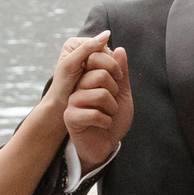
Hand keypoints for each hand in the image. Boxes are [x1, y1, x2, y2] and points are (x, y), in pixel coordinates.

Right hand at [66, 42, 132, 172]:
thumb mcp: (122, 94)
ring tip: (108, 115)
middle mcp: (78, 86)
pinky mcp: (71, 117)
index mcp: (88, 78)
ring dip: (112, 109)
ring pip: (100, 94)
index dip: (114, 68)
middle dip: (115, 93)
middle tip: (112, 105)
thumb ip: (121, 73)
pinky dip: (106, 121)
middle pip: (101, 75)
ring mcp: (73, 101)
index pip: (97, 58)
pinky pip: (94, 113)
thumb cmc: (113, 120)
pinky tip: (103, 125)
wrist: (106, 145)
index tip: (119, 82)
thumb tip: (119, 49)